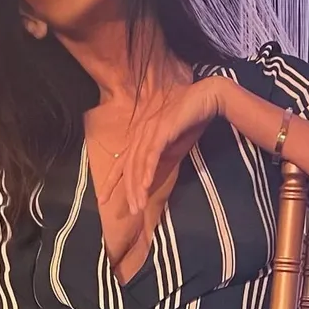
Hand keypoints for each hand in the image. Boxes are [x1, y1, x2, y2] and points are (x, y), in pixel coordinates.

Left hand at [97, 77, 224, 214]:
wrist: (207, 97)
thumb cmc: (191, 119)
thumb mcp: (173, 144)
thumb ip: (161, 158)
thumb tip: (152, 176)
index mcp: (141, 137)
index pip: (122, 162)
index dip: (111, 181)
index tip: (102, 199)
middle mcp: (141, 133)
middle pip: (129, 167)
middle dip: (128, 190)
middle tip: (130, 211)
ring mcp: (150, 131)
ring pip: (139, 164)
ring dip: (138, 187)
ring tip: (138, 206)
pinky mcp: (162, 130)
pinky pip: (151, 155)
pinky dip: (148, 171)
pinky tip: (146, 186)